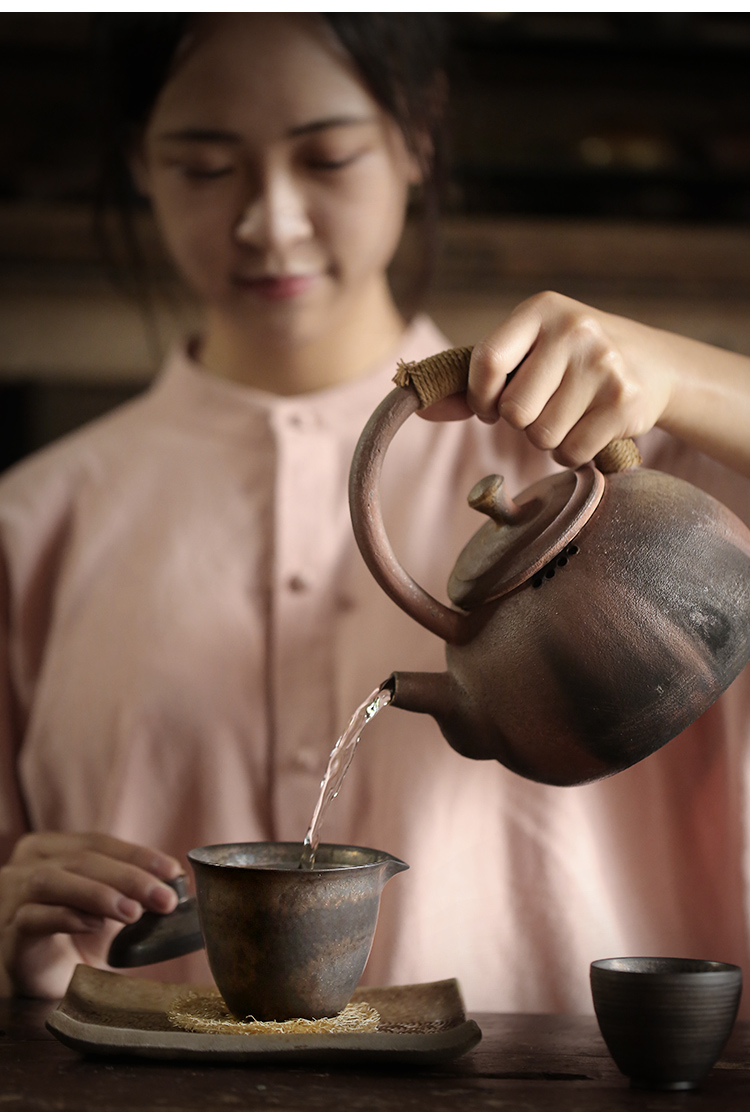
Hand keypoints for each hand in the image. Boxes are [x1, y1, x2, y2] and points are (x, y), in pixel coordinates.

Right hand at [0, 832, 180, 997]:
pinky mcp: (9, 933)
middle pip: (81, 860)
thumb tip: (175, 880)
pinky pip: (33, 917)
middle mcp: (26, 865)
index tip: (173, 871)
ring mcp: (11, 897)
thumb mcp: (108, 907)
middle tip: (164, 899)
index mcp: (51, 849)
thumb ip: (131, 889)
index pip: (98, 842)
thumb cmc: (76, 938)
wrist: (43, 983)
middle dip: (128, 877)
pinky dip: (67, 918)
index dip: (137, 854)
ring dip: (98, 894)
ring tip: (133, 913)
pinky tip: (95, 927)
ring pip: (52, 881)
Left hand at [422, 291, 674, 467]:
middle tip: (542, 408)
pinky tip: (588, 428)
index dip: (479, 397)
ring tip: (569, 415)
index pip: (487, 360)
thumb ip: (474, 378)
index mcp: (540, 310)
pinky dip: (572, 453)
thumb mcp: (528, 352)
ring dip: (547, 440)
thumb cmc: (570, 361)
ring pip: (542, 437)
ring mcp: (604, 365)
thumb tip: (419, 405)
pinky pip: (572, 453)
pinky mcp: (625, 402)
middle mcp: (574, 330)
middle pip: (514, 411)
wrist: (654, 364)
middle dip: (520, 422)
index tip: (487, 408)